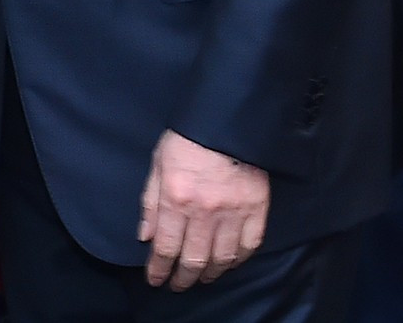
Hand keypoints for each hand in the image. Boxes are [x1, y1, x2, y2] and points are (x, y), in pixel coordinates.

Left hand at [138, 130, 268, 289]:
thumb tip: (146, 236)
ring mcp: (234, 211)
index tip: (156, 279)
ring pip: (221, 258)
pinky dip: (239, 259)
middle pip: (193, 259)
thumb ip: (150, 203)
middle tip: (178, 284)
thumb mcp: (158, 164)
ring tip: (202, 276)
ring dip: (210, 273)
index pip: (165, 247)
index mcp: (176, 198)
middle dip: (183, 278)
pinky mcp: (257, 207)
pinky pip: (249, 245)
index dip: (158, 269)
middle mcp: (204, 210)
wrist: (226, 118)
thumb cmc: (188, 138)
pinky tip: (229, 262)